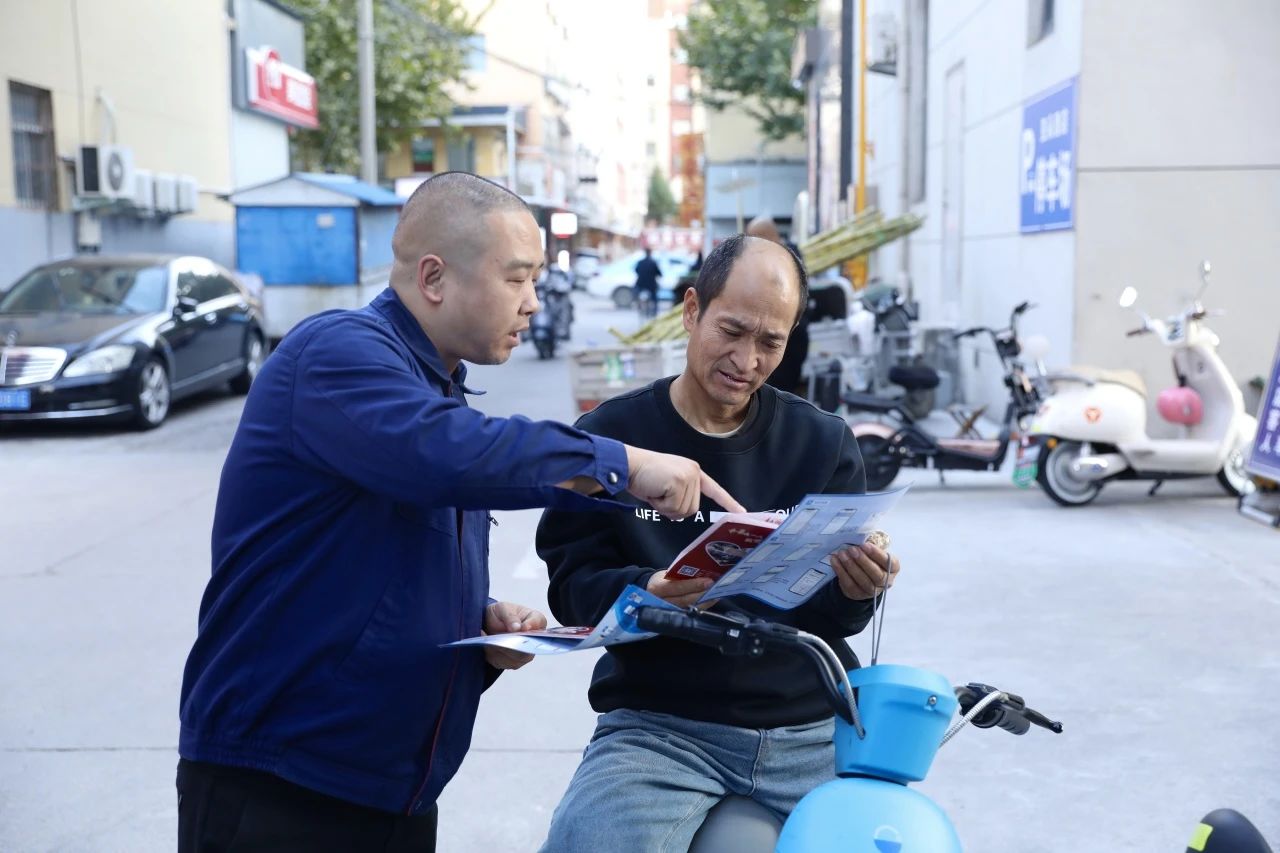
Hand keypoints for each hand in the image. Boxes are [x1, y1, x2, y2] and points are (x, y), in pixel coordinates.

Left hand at [482, 601, 547, 670]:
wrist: (489, 624)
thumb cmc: (500, 613)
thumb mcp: (502, 608)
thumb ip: (510, 616)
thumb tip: (517, 628)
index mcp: (535, 620)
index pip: (539, 622)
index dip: (532, 625)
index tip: (522, 627)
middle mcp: (534, 639)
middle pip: (529, 647)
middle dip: (514, 644)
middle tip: (500, 639)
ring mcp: (524, 653)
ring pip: (515, 658)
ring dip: (500, 650)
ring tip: (488, 640)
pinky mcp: (511, 662)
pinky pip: (502, 662)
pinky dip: (492, 655)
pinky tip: (485, 645)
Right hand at [624, 446, 745, 519]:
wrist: (628, 464)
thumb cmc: (643, 476)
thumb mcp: (667, 486)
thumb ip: (679, 497)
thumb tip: (682, 513)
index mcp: (692, 471)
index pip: (714, 489)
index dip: (727, 502)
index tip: (742, 512)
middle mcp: (694, 472)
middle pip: (692, 509)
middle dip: (672, 508)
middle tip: (658, 493)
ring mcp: (688, 476)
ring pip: (683, 511)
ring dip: (665, 507)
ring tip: (655, 490)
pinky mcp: (679, 481)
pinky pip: (673, 508)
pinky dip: (660, 505)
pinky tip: (653, 490)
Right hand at [646, 573, 713, 607]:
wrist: (650, 590)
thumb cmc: (663, 579)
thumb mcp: (666, 574)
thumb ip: (680, 574)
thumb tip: (702, 571)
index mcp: (658, 588)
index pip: (677, 587)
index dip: (693, 585)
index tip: (708, 581)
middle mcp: (662, 602)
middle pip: (685, 600)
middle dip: (702, 595)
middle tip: (716, 588)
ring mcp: (669, 611)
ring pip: (689, 608)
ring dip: (705, 602)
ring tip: (717, 594)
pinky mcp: (675, 616)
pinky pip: (691, 612)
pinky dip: (702, 606)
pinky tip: (711, 600)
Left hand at [830, 542, 900, 600]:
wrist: (861, 578)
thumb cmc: (871, 560)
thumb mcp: (874, 552)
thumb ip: (871, 547)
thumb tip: (860, 536)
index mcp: (893, 569)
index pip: (889, 563)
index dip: (877, 554)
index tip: (865, 545)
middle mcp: (885, 582)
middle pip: (876, 574)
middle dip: (863, 561)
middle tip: (852, 549)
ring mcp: (871, 590)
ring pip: (862, 580)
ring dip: (851, 566)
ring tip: (842, 554)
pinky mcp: (857, 594)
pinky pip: (849, 583)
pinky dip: (841, 571)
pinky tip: (835, 560)